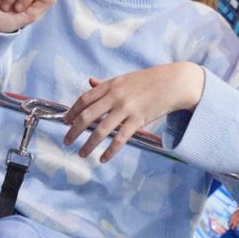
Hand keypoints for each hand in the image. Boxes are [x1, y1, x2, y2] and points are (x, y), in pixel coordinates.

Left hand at [62, 64, 204, 162]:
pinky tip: (102, 158)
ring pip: (101, 130)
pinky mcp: (138, 120)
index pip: (85, 99)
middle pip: (88, 115)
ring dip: (89, 144)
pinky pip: (120, 139)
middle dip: (74, 130)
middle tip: (66, 141)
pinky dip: (110, 151)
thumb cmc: (148, 80)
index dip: (72, 111)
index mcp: (111, 85)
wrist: (174, 82)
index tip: (65, 121)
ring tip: (81, 153)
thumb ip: (106, 83)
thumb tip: (90, 81)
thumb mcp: (124, 78)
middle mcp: (116, 96)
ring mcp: (127, 109)